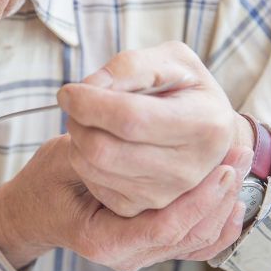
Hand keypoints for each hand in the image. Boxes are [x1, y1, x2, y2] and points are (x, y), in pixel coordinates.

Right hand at [0, 135, 251, 270]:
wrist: (33, 211)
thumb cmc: (43, 185)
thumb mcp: (61, 160)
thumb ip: (97, 152)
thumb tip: (140, 131)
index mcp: (102, 241)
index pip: (164, 227)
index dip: (199, 197)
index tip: (223, 165)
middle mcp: (125, 257)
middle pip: (189, 237)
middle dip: (221, 197)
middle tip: (241, 154)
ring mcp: (139, 255)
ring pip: (197, 242)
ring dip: (223, 206)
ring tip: (241, 167)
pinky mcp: (148, 247)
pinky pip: (191, 245)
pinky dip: (217, 225)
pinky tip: (233, 200)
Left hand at [56, 41, 254, 216]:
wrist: (201, 130)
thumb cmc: (181, 90)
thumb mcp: (168, 61)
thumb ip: (128, 68)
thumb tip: (87, 89)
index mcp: (204, 125)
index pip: (129, 118)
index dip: (88, 103)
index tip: (67, 92)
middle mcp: (187, 169)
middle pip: (103, 148)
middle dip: (78, 121)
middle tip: (77, 106)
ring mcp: (164, 195)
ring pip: (93, 167)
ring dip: (77, 139)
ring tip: (89, 122)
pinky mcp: (140, 208)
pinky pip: (93, 183)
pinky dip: (84, 160)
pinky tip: (100, 144)